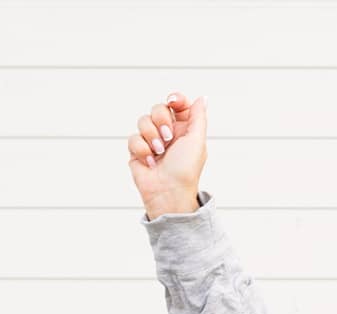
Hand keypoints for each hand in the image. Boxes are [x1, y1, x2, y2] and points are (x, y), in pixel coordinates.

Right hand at [128, 92, 208, 218]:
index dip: (175, 99)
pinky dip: (142, 149)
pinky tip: (150, 162)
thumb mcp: (197, 140)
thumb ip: (198, 117)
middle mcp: (168, 133)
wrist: (168, 192)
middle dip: (161, 119)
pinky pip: (133, 138)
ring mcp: (152, 141)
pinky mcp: (138, 151)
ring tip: (159, 152)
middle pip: (158, 108)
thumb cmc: (186, 170)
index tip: (173, 102)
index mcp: (184, 129)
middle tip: (168, 137)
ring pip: (143, 121)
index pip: (177, 105)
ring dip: (151, 136)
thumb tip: (203, 98)